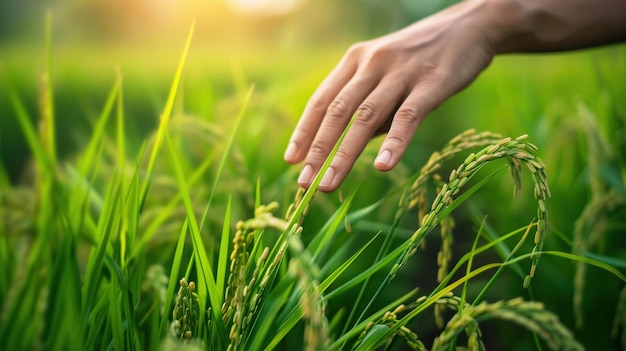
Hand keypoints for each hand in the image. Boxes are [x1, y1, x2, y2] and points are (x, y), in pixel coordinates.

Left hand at [284, 0, 497, 191]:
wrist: (470, 27)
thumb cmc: (422, 59)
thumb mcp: (386, 77)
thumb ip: (368, 109)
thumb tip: (348, 148)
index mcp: (355, 61)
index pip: (322, 100)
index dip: (305, 131)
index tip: (291, 160)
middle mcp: (371, 64)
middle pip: (337, 112)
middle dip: (318, 150)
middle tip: (304, 183)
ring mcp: (400, 72)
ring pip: (365, 117)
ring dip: (344, 154)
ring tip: (329, 184)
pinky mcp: (431, 82)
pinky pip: (408, 116)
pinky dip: (394, 141)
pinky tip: (383, 166)